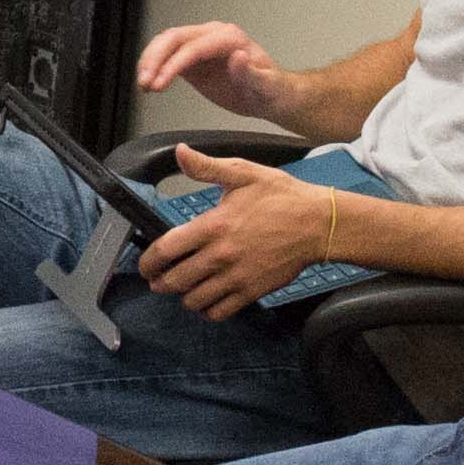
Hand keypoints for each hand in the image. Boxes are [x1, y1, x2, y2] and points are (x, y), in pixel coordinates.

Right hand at [132, 19, 284, 118]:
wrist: (269, 95)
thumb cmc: (270, 89)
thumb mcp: (266, 86)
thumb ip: (251, 73)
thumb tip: (238, 58)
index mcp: (229, 38)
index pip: (194, 46)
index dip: (174, 63)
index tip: (161, 82)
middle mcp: (212, 36)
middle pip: (174, 38)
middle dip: (155, 59)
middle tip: (145, 81)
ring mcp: (200, 46)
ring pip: (166, 44)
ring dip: (150, 62)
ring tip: (143, 84)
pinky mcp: (193, 60)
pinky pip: (168, 57)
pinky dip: (155, 68)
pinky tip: (148, 83)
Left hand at [140, 151, 338, 320]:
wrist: (319, 223)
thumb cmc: (283, 197)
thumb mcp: (243, 172)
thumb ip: (206, 167)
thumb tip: (180, 152)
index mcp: (213, 225)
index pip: (166, 249)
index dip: (148, 261)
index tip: (145, 265)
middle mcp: (221, 255)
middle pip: (175, 280)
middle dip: (160, 282)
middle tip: (158, 280)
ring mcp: (236, 277)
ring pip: (194, 300)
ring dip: (183, 297)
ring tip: (183, 289)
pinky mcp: (252, 291)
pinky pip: (219, 312)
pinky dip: (208, 310)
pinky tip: (208, 300)